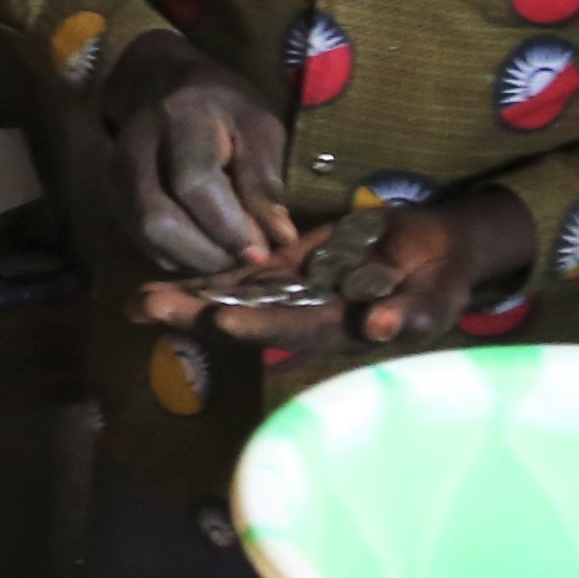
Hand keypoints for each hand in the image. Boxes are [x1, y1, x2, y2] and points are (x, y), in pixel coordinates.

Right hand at [105, 47, 297, 279]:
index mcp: (180, 119)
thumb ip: (265, 181)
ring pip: (148, 238)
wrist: (165, 86)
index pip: (194, 184)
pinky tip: (207, 247)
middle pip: (160, 221)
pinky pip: (144, 243)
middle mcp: (136, 149)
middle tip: (248, 257)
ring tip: (231, 254)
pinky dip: (180, 256)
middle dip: (210, 253)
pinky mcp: (113, 197)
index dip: (228, 226)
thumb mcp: (259, 128)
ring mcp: (116, 176)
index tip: (262, 252)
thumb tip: (279, 238)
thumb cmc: (224, 108)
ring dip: (195, 260)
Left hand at [135, 183, 535, 354]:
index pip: (293, 328)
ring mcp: (292, 295)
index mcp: (339, 328)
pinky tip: (165, 280)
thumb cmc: (442, 279)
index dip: (258, 325)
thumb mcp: (438, 297)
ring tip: (136, 300)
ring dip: (188, 299)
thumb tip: (380, 327)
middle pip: (246, 317)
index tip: (221, 320)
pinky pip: (241, 276)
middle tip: (145, 308)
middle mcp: (304, 317)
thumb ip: (412, 313)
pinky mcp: (287, 271)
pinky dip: (205, 278)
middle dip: (197, 314)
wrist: (434, 250)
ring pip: (233, 298)